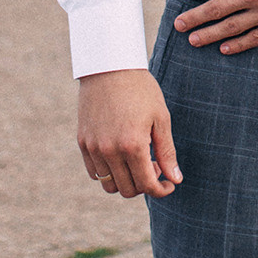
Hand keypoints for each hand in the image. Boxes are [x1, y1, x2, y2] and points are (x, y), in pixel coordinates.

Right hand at [78, 68, 181, 199]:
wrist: (110, 66)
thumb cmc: (141, 90)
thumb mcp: (160, 119)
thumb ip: (167, 152)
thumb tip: (175, 180)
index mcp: (132, 145)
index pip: (147, 185)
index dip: (161, 190)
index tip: (169, 184)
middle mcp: (109, 150)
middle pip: (127, 190)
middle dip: (145, 185)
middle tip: (155, 166)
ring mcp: (93, 147)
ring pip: (109, 185)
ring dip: (126, 181)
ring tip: (137, 161)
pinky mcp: (82, 142)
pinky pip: (94, 172)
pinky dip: (109, 173)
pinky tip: (121, 157)